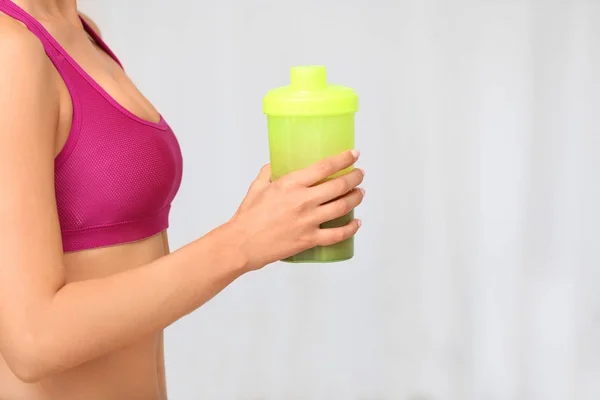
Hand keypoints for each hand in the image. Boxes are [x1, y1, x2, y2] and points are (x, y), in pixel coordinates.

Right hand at [230, 150, 364, 270]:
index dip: (344, 159)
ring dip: (356, 198)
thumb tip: (276, 165)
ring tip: (360, 193)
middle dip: (355, 178)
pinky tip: (356, 223)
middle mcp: (304, 201)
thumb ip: (269, 172)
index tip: (354, 154)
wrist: (242, 244)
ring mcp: (309, 221)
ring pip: (342, 207)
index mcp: (291, 184)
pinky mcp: (310, 239)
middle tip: (359, 175)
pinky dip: (351, 228)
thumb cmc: (248, 216)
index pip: (325, 166)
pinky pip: (337, 234)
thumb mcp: (257, 187)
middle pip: (339, 185)